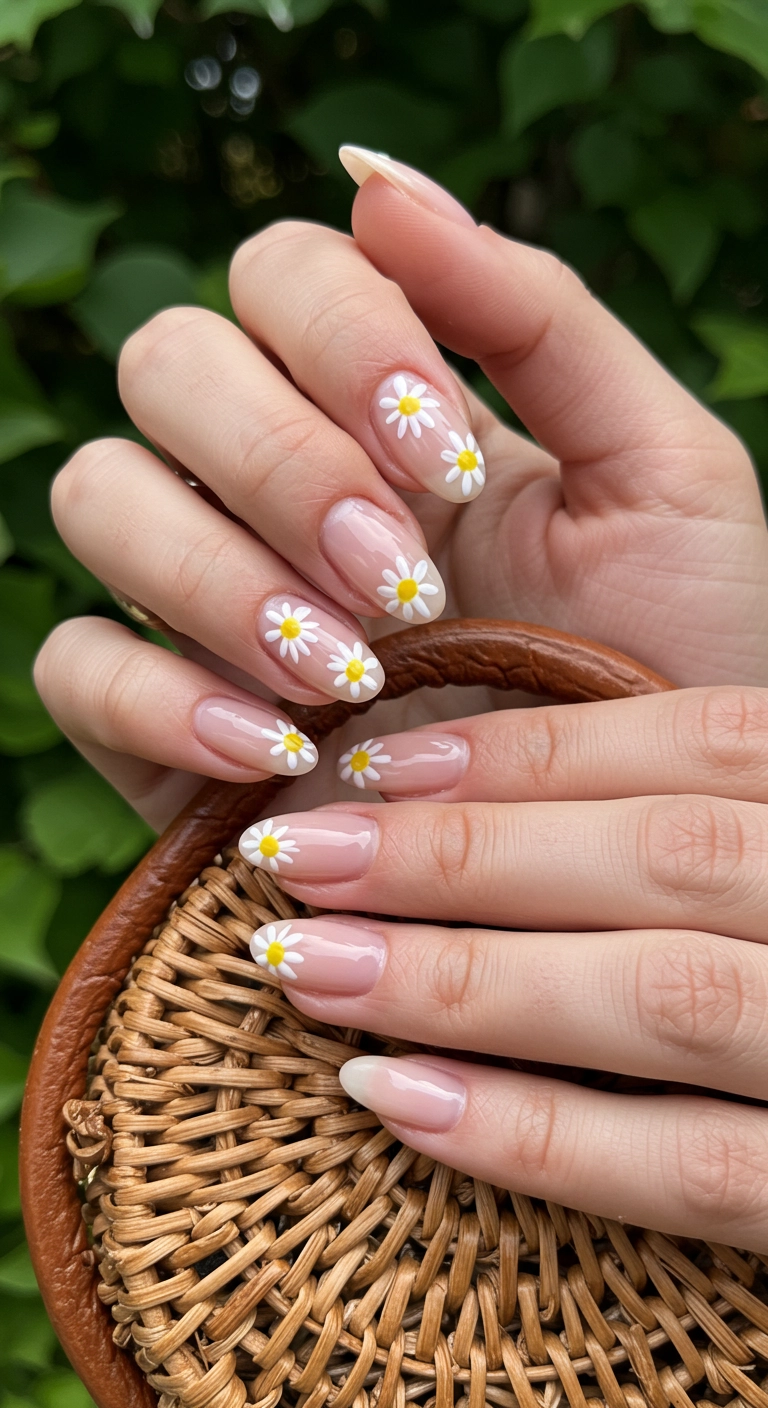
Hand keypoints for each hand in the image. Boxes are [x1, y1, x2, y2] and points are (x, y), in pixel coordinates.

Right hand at [34, 148, 767, 827]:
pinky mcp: (161, 730)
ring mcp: (209, 603)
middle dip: (279, 460)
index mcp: (388, 409)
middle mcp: (279, 486)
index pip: (282, 276)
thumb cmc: (671, 662)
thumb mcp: (659, 474)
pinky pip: (72, 665)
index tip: (453, 467)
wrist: (640, 855)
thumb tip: (374, 177)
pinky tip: (275, 751)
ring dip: (217, 574)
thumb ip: (537, 314)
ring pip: (97, 495)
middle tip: (400, 577)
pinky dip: (158, 696)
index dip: (343, 341)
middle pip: (168, 363)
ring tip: (349, 673)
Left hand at [242, 683, 767, 1250]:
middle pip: (667, 858)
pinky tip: (397, 1104)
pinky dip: (540, 1137)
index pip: (700, 742)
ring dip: (469, 983)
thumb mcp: (766, 848)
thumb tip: (468, 785)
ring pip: (666, 1001)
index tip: (373, 767)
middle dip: (465, 858)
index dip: (530, 751)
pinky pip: (698, 1172)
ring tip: (310, 970)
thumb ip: (693, 817)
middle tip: (294, 861)